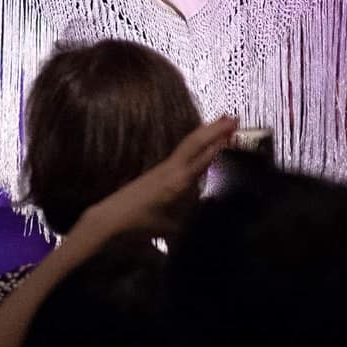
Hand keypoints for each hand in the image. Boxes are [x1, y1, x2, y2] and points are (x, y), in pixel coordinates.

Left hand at [76, 115, 237, 242]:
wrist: (110, 218)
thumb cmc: (139, 225)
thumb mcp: (170, 229)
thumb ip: (191, 221)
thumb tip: (212, 223)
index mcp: (177, 181)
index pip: (202, 158)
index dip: (219, 145)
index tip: (235, 132)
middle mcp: (172, 168)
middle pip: (195, 142)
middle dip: (215, 129)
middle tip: (234, 118)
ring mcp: (165, 166)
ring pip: (189, 143)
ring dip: (206, 131)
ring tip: (222, 121)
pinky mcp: (159, 168)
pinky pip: (183, 149)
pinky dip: (197, 140)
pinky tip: (202, 140)